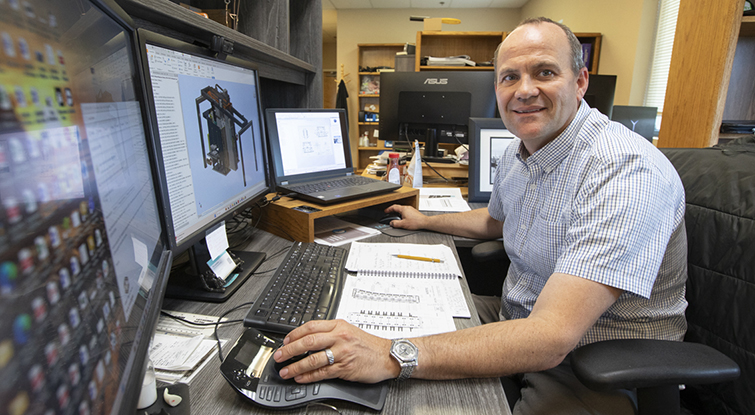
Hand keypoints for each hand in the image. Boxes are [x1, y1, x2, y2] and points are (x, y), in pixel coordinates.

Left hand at [273, 319, 396, 383]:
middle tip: (278, 356)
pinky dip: (309, 376)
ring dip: (296, 366)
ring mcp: (342, 352)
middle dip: (290, 350)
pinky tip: (301, 378)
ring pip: (313, 359)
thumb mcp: (349, 330)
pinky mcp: (345, 368)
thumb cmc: (369, 345)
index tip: (285, 341)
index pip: (310, 326)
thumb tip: (308, 338)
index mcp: (338, 325)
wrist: (388, 355)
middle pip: (308, 341)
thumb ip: (330, 332)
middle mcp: (340, 337)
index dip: (294, 334)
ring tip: (286, 371)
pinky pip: (323, 372)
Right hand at [384, 204, 426, 229]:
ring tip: (395, 216)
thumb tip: (391, 223)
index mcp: (403, 209)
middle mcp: (407, 207)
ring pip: (402, 209)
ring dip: (397, 212)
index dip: (388, 209)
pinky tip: (403, 218)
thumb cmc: (416, 222)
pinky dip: (402, 214)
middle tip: (389, 213)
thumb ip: (395, 223)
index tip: (386, 211)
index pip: (393, 207)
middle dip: (392, 210)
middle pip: (397, 207)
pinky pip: (406, 211)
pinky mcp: (413, 212)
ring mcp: (411, 209)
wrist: (424, 222)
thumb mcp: (403, 224)